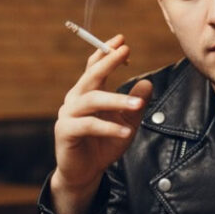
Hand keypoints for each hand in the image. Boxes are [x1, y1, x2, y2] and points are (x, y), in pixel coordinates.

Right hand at [51, 34, 153, 213]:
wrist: (84, 173)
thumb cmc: (103, 146)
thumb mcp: (126, 124)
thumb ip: (135, 105)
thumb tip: (148, 83)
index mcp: (87, 93)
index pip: (94, 66)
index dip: (106, 52)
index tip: (122, 40)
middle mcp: (75, 99)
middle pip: (91, 76)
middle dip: (108, 62)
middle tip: (124, 51)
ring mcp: (68, 115)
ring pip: (92, 100)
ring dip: (116, 100)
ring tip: (137, 104)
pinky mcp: (66, 132)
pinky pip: (89, 126)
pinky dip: (108, 128)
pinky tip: (125, 133)